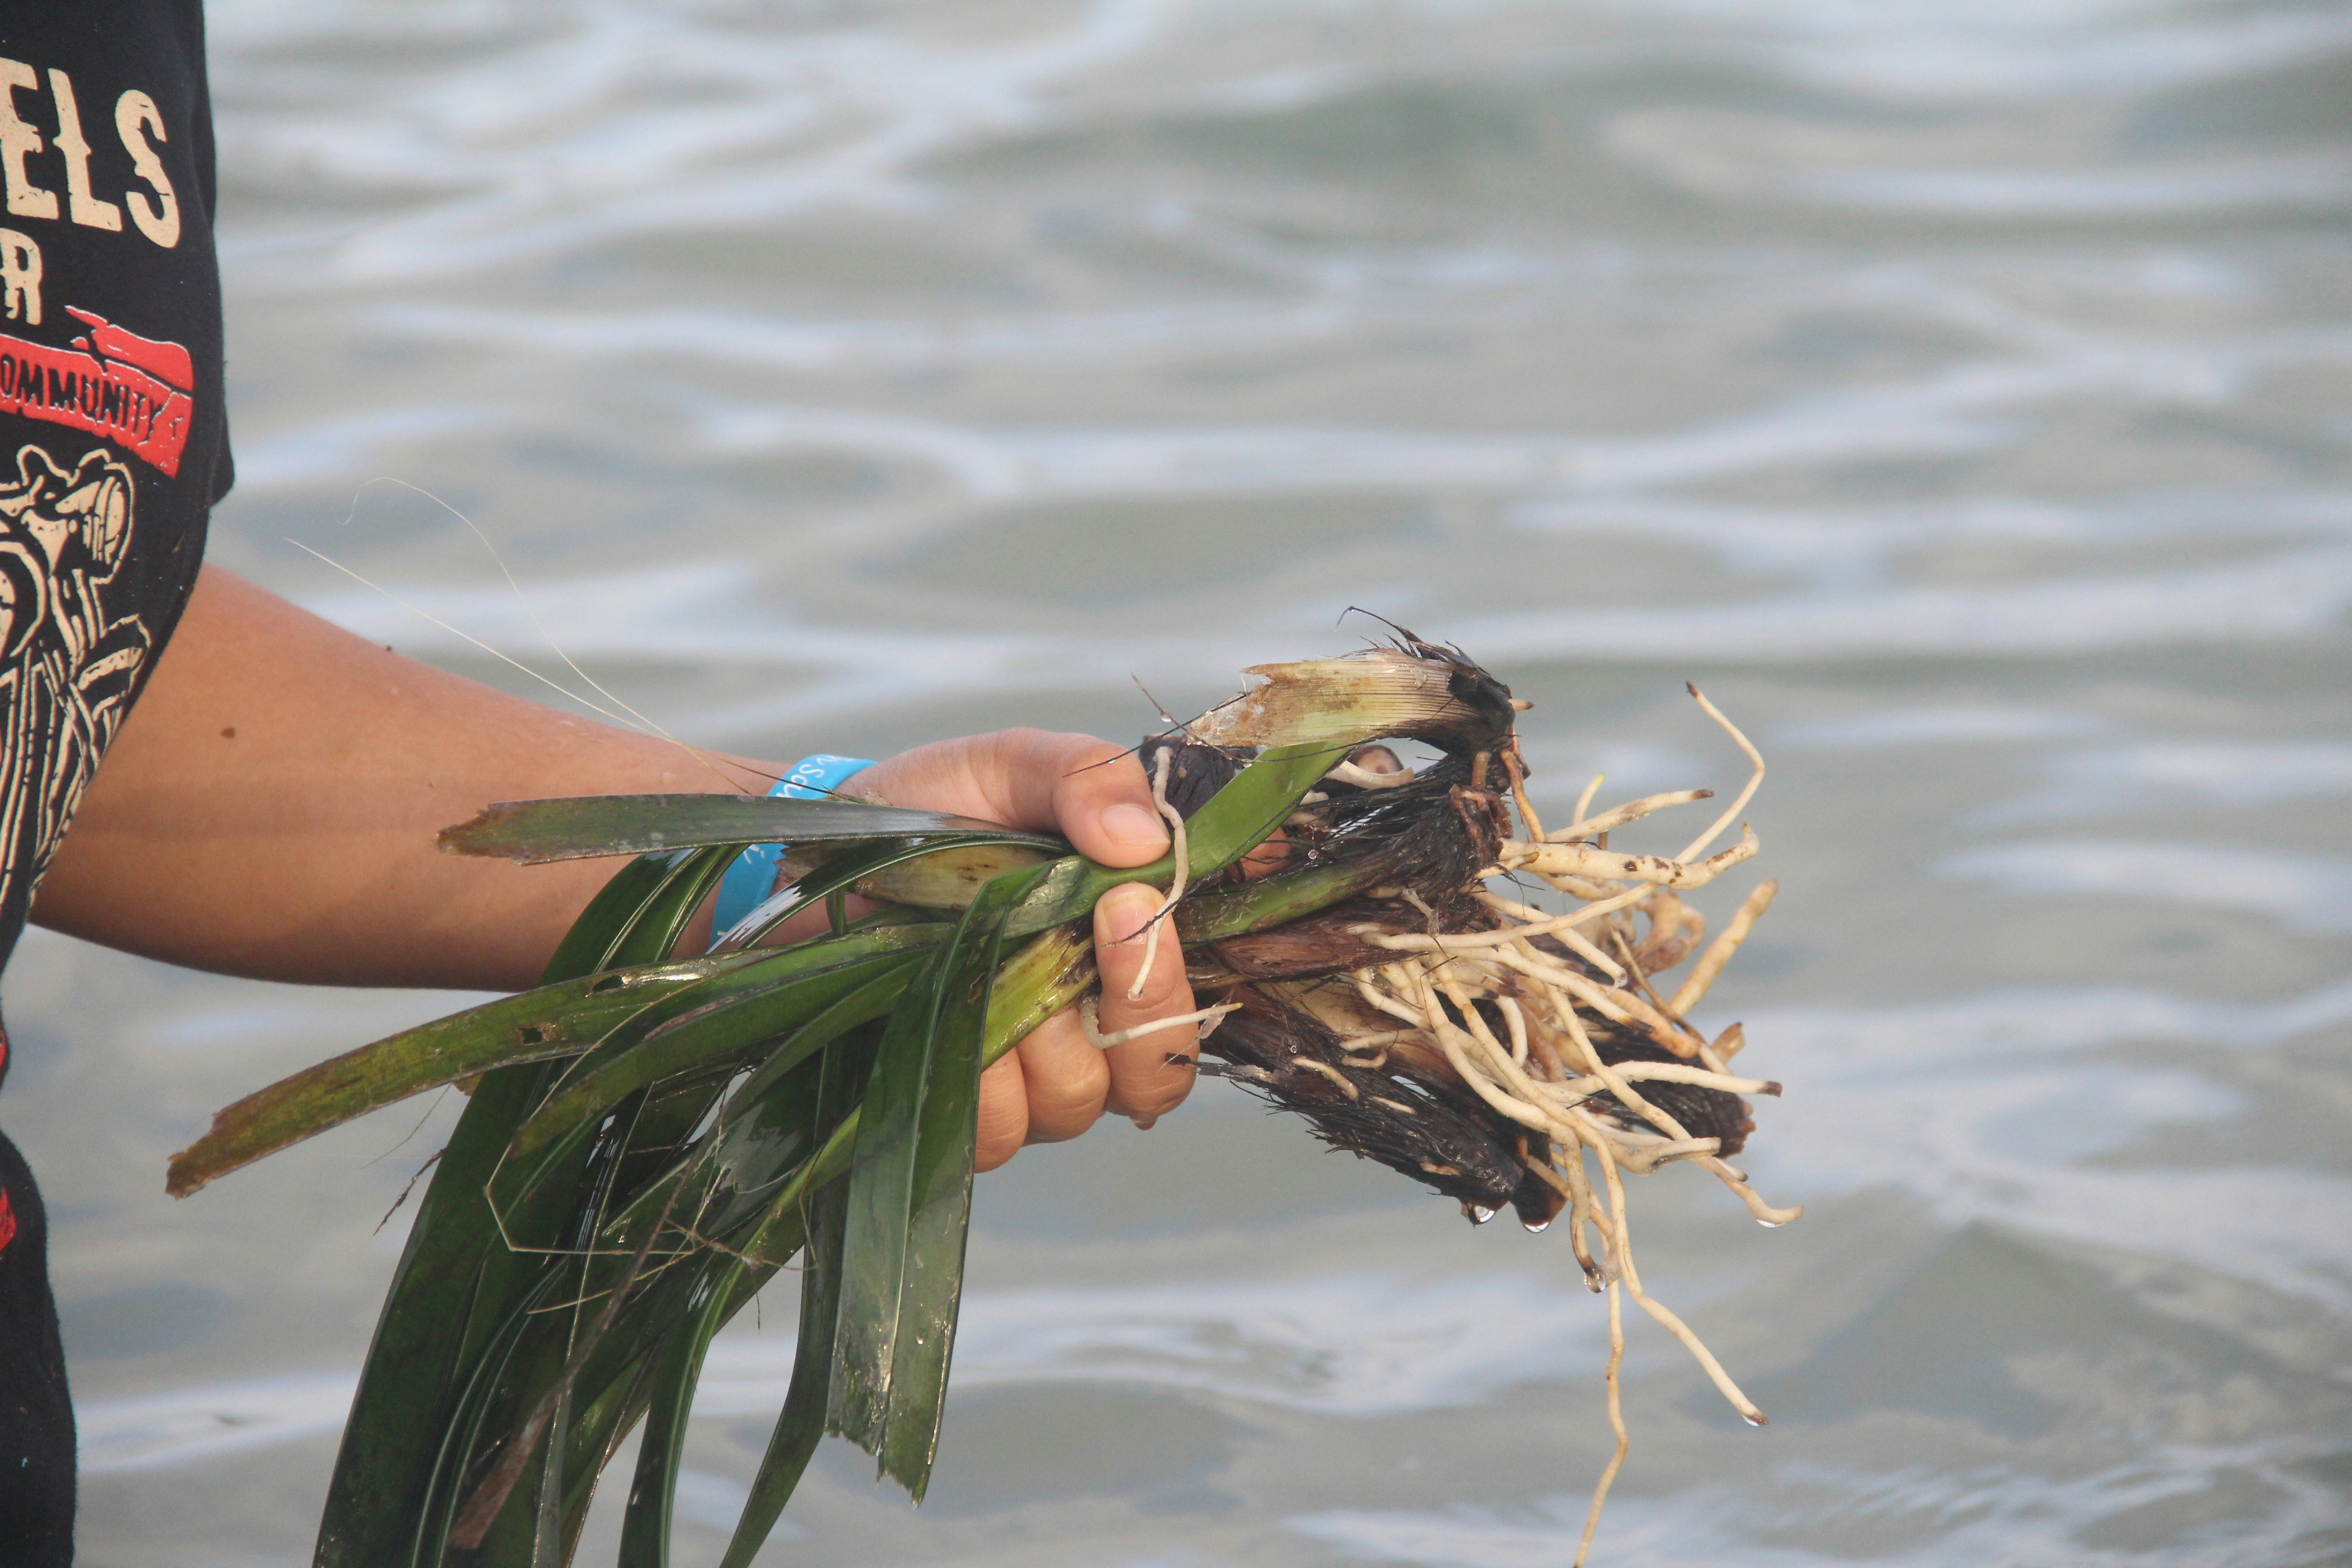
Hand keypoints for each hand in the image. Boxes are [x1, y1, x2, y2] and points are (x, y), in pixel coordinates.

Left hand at [849, 729, 1198, 1170]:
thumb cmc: (932, 811)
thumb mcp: (1013, 764)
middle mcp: (1098, 1023)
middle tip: (1088, 925)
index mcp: (1127, 945)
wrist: (816, 858)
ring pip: (1076, 1099)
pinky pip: (1000, 1129)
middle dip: (1130, 1004)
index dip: (1182, 966)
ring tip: (981, 961)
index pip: (1202, 992)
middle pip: (1155, 1067)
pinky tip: (939, 1014)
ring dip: (1033, 1034)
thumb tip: (1143, 838)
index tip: (1134, 900)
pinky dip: (975, 1076)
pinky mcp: (974, 1115)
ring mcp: (1037, 1078)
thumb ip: (1087, 777)